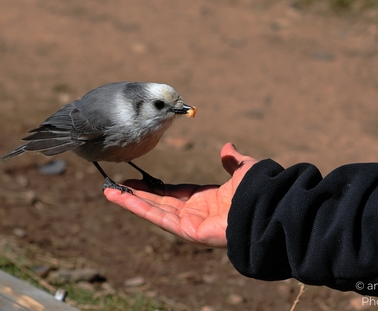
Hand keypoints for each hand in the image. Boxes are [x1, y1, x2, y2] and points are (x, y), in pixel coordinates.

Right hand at [104, 142, 257, 247]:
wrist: (268, 206)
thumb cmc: (260, 191)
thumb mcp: (244, 169)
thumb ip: (233, 161)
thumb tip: (227, 147)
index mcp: (207, 200)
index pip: (174, 193)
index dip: (155, 187)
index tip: (137, 180)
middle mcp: (195, 213)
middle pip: (159, 202)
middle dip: (137, 194)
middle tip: (116, 185)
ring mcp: (189, 223)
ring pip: (153, 210)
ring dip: (130, 201)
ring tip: (109, 190)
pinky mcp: (185, 230)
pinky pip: (157, 217)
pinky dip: (136, 207)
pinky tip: (120, 197)